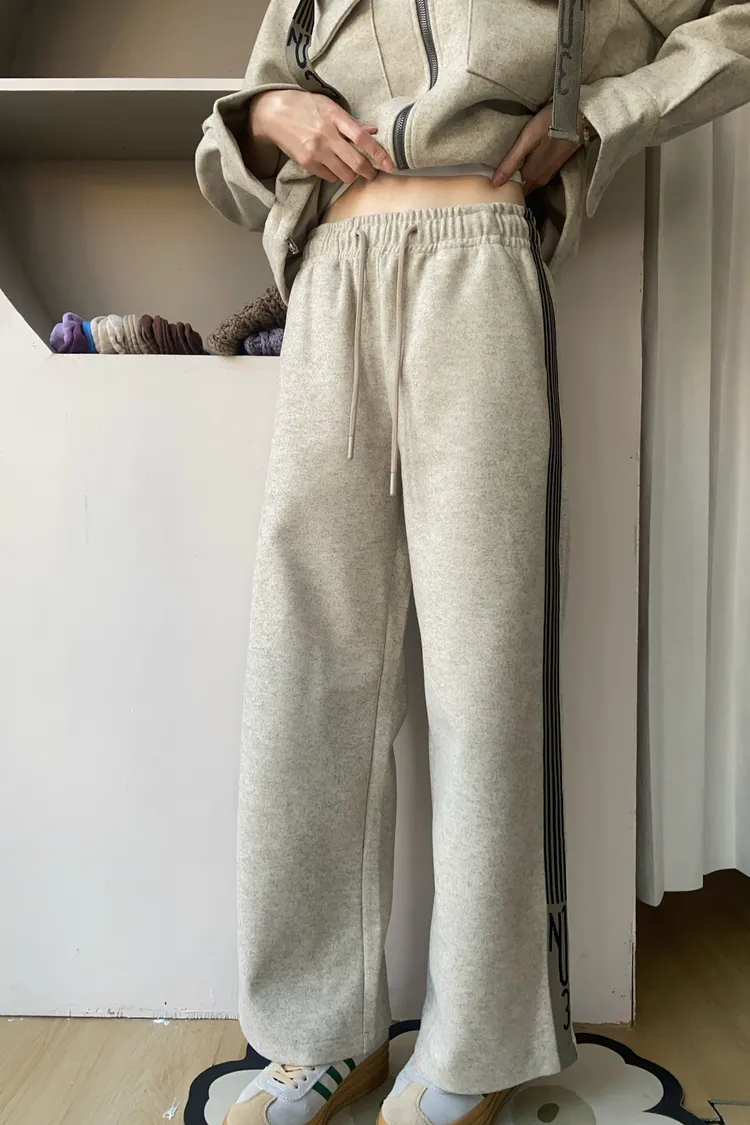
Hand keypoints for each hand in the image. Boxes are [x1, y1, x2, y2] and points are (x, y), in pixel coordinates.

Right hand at [248, 89, 394, 182]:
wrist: (273, 113)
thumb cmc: (304, 106)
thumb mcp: (328, 105)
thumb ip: (351, 121)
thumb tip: (373, 130)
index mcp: (334, 117)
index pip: (362, 139)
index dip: (379, 154)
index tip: (390, 165)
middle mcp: (326, 136)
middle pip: (356, 162)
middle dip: (369, 172)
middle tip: (373, 173)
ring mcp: (315, 151)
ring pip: (344, 175)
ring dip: (352, 176)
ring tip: (352, 170)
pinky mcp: (306, 163)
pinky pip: (329, 177)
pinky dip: (336, 175)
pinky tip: (334, 167)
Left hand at [493, 105, 588, 192]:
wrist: (579, 116)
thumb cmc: (549, 124)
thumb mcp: (527, 141)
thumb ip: (511, 163)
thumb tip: (495, 183)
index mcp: (531, 176)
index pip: (512, 191)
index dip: (500, 190)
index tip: (488, 188)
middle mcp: (539, 180)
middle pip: (520, 189)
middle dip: (508, 187)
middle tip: (492, 182)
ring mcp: (547, 174)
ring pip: (527, 184)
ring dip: (517, 181)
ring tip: (503, 176)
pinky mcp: (553, 167)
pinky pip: (535, 177)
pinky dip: (526, 175)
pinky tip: (520, 168)